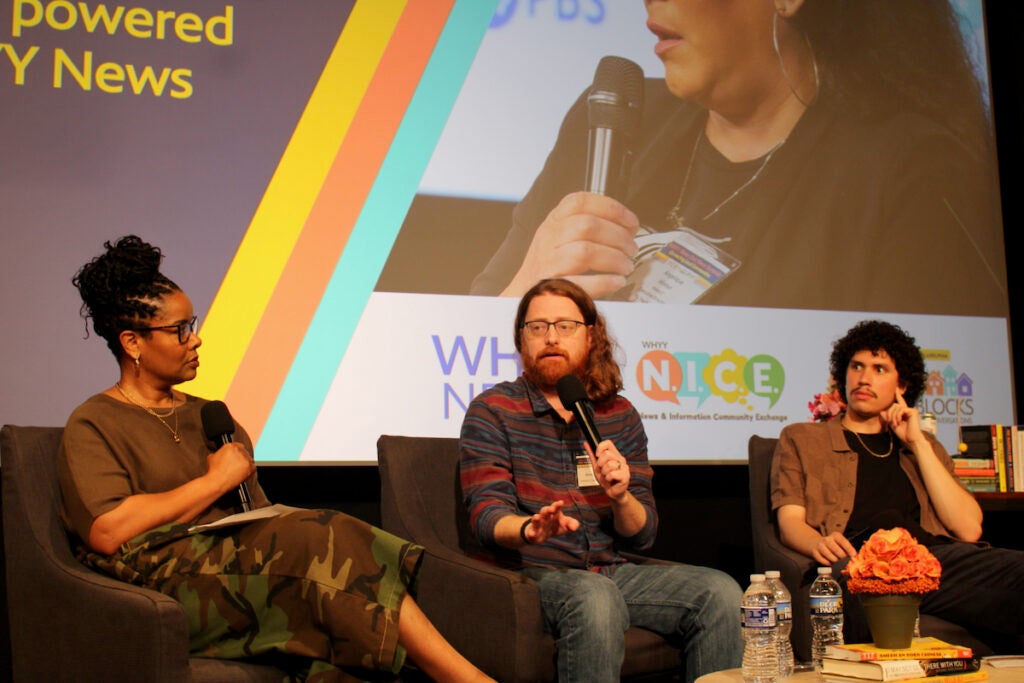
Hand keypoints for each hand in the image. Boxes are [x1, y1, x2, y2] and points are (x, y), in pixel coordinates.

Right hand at [206, 442, 255, 490]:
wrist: (217, 481)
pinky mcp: (250, 466)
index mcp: (230, 446)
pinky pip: (253, 467)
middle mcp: (239, 450)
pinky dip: (249, 471)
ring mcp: (245, 458)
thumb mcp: (211, 457)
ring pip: (249, 459)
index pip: (237, 446)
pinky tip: (243, 474)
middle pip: (244, 452)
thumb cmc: (214, 471)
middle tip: (236, 465)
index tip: (236, 457)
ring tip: (238, 470)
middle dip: (241, 458)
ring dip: (245, 464)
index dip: (236, 452)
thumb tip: (220, 454)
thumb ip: (218, 453)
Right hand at [502, 192, 639, 297]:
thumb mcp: (560, 238)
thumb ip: (588, 228)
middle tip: (632, 249)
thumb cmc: (549, 268)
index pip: (580, 202)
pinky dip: (604, 282)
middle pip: (587, 226)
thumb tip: (629, 229)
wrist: (521, 297)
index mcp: (553, 222)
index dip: (611, 208)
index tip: (631, 222)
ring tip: (626, 266)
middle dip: (618, 237)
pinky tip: (616, 282)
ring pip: (584, 251)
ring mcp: (546, 263)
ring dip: (614, 258)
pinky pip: (579, 282)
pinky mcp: (550, 288)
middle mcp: (547, 238)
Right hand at [523, 500, 579, 543]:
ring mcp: (538, 525)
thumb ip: (573, 523)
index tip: (561, 502)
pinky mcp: (533, 533)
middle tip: (551, 509)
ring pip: (536, 521)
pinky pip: (532, 533)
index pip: (555, 508)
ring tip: (536, 517)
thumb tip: (574, 528)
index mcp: (554, 513)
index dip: (557, 505)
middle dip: (547, 510)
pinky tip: (531, 534)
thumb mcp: (565, 524)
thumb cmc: (555, 526)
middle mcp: (545, 517)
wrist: (541, 534)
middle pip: (545, 512)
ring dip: (536, 519)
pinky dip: (531, 533)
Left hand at [586, 439, 630, 500]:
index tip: (597, 455)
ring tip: (606, 477)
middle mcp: (621, 459)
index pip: (608, 443)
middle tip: (602, 471)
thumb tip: (586, 443)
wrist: (612, 492)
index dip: (600, 447)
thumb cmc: (606, 479)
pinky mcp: (626, 476)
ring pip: (609, 464)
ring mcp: (624, 467)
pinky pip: (612, 474)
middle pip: (607, 454)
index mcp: (615, 455)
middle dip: (600, 464)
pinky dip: (608, 479)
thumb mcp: (596, 466)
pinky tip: (610, 481)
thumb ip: (592, 455)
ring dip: (604, 473)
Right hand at [811, 532, 857, 564]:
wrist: (816, 543)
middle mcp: (827, 539)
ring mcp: (820, 545)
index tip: (853, 555)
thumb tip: (854, 557)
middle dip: (842, 557)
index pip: (843, 541)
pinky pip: (822, 560)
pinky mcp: (814, 552)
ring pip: (829, 555)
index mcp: (835, 535)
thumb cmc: (833, 545)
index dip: (849, 548)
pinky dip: (827, 563)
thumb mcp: (840, 543)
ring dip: (834, 560)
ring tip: (837, 562)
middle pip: (836, 549)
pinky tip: (830, 562)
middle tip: (845, 561)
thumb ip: (847, 549)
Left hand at [880, 387, 922, 443]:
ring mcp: (911, 410)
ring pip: (896, 407)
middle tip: (891, 422)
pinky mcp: (913, 411)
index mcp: (903, 413)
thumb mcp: (892, 424)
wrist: (911, 439)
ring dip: (893, 416)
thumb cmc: (903, 433)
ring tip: (895, 424)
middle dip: (889, 413)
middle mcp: (908, 410)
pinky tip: (899, 422)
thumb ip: (888, 418)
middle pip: (894, 405)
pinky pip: (901, 409)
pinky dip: (897, 416)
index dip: (898, 395)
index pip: (900, 402)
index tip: (896, 388)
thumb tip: (881, 411)